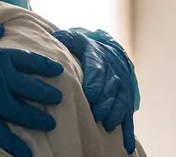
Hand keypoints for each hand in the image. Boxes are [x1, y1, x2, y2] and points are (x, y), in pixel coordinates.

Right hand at [0, 22, 63, 156]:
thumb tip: (1, 27)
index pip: (28, 61)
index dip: (45, 65)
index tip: (57, 70)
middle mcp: (1, 81)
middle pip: (32, 88)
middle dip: (48, 94)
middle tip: (58, 98)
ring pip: (24, 113)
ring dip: (39, 119)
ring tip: (50, 123)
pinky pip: (5, 136)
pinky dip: (17, 146)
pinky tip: (28, 153)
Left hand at [53, 30, 135, 153]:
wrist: (110, 52)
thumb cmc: (86, 48)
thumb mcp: (76, 40)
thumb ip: (66, 39)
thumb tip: (55, 37)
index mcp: (99, 59)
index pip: (97, 70)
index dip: (95, 82)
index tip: (90, 94)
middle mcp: (113, 73)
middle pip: (110, 88)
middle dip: (104, 101)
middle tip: (95, 113)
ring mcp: (121, 87)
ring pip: (121, 101)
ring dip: (115, 113)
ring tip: (106, 124)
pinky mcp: (126, 100)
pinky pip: (128, 115)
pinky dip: (128, 131)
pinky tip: (126, 145)